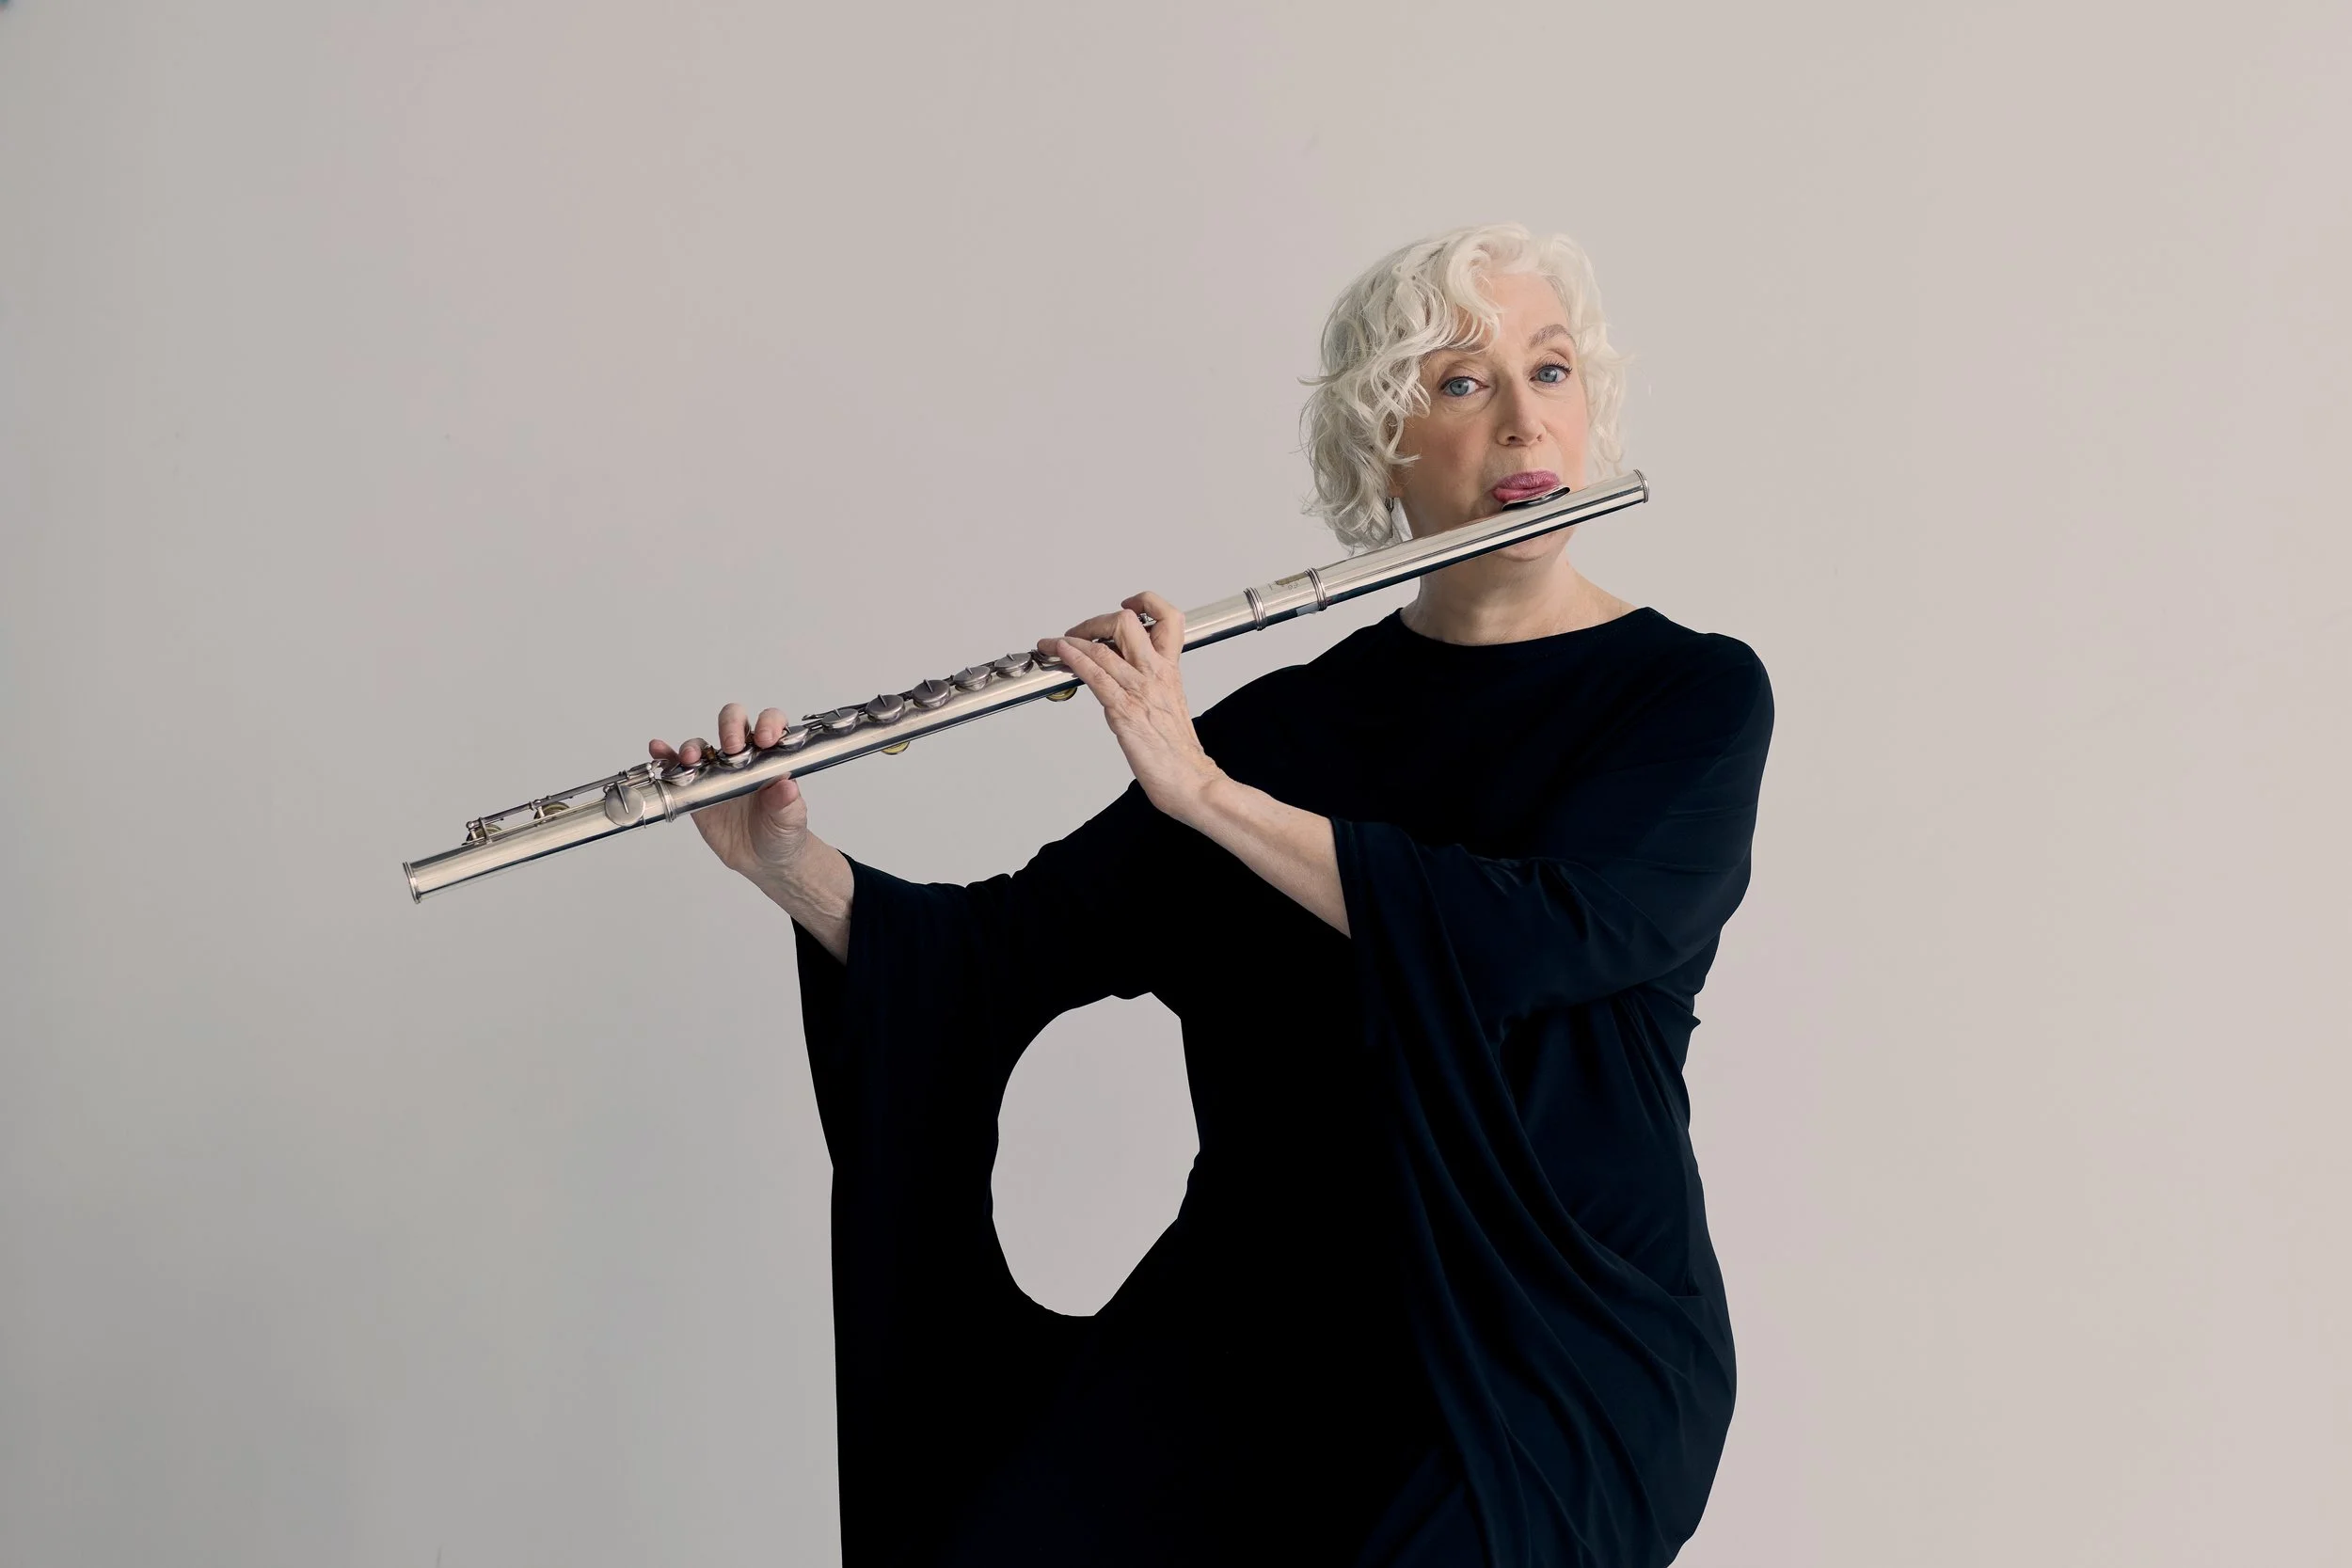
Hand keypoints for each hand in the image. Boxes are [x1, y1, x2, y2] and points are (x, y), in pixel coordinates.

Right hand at [648, 703, 812, 889]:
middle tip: (731, 747)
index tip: (765, 739)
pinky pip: (678, 768)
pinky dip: (666, 756)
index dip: (768, 724)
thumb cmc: (782, 832)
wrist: (763, 859)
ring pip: (702, 746)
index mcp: (771, 758)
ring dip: (693, 746)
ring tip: (690, 758)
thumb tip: (787, 787)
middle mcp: (744, 758)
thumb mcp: (790, 819)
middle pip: (734, 724)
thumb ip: (787, 803)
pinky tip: (658, 750)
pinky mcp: (697, 788)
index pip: (771, 725)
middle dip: (730, 727)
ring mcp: (718, 771)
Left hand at [1043, 591, 1224, 825]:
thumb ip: (1150, 682)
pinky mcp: (1124, 710)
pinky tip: (1061, 654)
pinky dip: (1074, 659)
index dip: (1147, 602)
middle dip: (1096, 621)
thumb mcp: (1169, 703)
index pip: (1169, 618)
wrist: (1190, 779)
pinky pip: (1095, 676)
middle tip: (1079, 631)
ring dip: (1071, 640)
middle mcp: (1156, 673)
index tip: (1128, 604)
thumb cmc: (1178, 750)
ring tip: (1054, 643)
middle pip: (1127, 623)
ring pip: (1103, 647)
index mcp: (1171, 670)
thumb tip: (1123, 671)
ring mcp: (1139, 690)